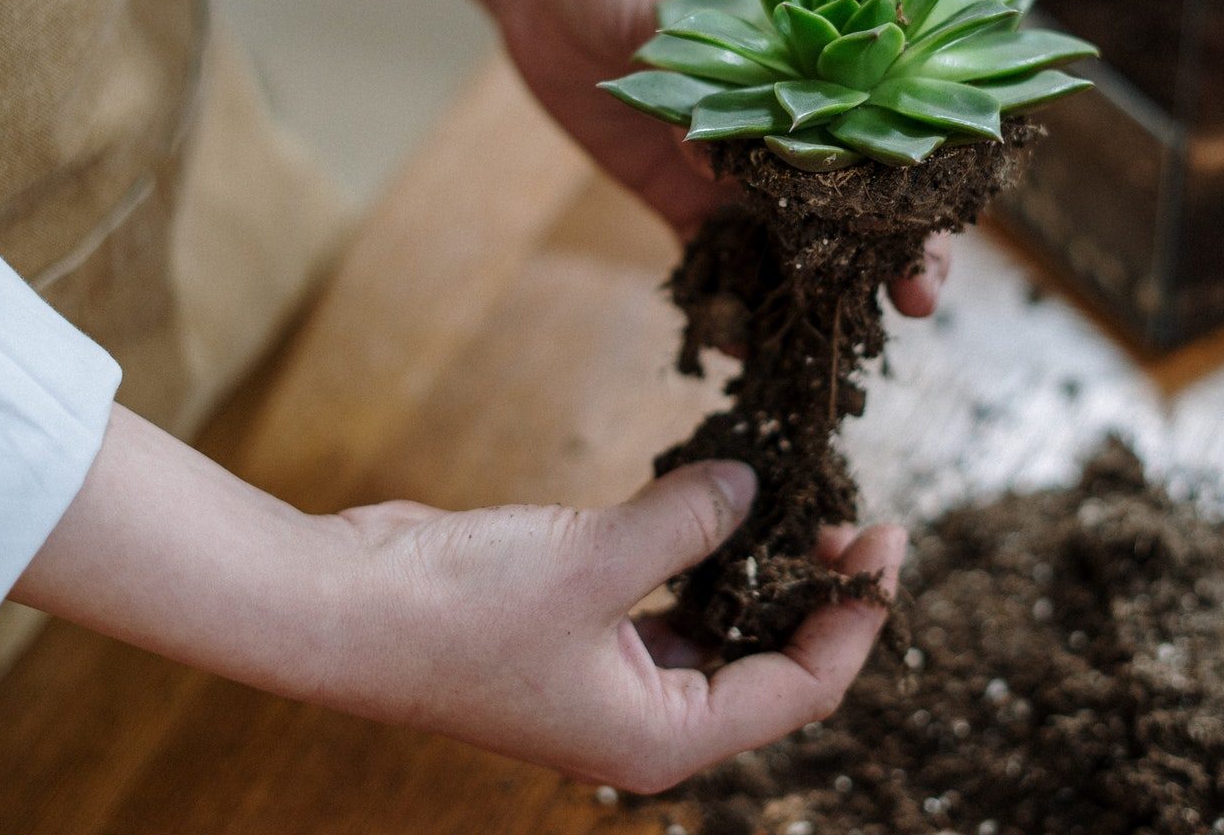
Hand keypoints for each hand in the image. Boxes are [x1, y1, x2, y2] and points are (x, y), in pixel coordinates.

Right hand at [314, 461, 905, 791]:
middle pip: (765, 663)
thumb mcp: (595, 560)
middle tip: (844, 513)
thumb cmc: (456, 609)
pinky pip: (660, 595)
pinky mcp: (574, 629)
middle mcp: (641, 720)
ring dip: (751, 566)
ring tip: (789, 497)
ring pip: (714, 625)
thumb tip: (751, 485)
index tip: (886, 543)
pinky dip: (690, 551)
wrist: (337, 606)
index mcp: (659, 738)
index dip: (854, 618)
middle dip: (810, 591)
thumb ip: (687, 521)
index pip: (799, 690)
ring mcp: (605, 676)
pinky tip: (709, 496)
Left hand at [352, 0, 951, 314]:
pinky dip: (725, 301)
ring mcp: (739, 165)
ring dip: (814, 294)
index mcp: (825, 68)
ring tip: (822, 346)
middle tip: (909, 311)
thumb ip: (724, 82)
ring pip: (794, 243)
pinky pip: (712, 257)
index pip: (896, 140)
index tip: (932, 248)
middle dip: (887, 260)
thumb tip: (725, 157)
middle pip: (860, 203)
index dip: (922, 199)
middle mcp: (796, 125)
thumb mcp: (698, 8)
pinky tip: (735, 345)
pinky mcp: (681, 193)